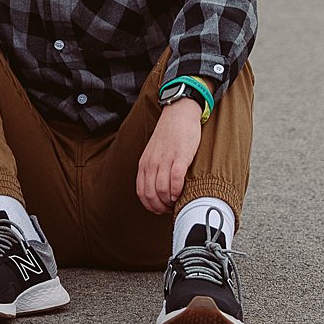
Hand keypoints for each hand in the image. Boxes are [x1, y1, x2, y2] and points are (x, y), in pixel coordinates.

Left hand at [136, 99, 202, 213]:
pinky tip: (181, 193)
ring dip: (169, 202)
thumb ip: (153, 170)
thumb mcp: (153, 153)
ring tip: (176, 202)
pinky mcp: (180, 157)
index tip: (159, 209)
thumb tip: (157, 191)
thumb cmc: (169, 135)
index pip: (141, 193)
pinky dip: (177, 190)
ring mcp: (165, 160)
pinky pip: (175, 179)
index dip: (150, 205)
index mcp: (144, 164)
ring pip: (162, 190)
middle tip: (169, 209)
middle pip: (151, 195)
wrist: (178, 113)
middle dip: (160, 207)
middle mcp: (152, 163)